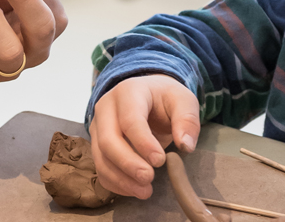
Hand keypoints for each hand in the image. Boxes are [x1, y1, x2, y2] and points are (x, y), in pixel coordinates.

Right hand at [89, 74, 200, 198]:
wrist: (148, 96)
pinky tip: (134, 190)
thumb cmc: (165, 98)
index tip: (160, 161)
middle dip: (128, 164)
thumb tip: (185, 146)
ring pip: (100, 157)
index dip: (143, 143)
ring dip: (121, 178)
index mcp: (128, 92)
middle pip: (108, 140)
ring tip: (145, 191)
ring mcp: (98, 126)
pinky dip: (115, 183)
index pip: (130, 120)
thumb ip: (188, 120)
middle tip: (149, 179)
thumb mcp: (183, 100)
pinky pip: (100, 168)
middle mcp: (106, 107)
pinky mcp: (96, 144)